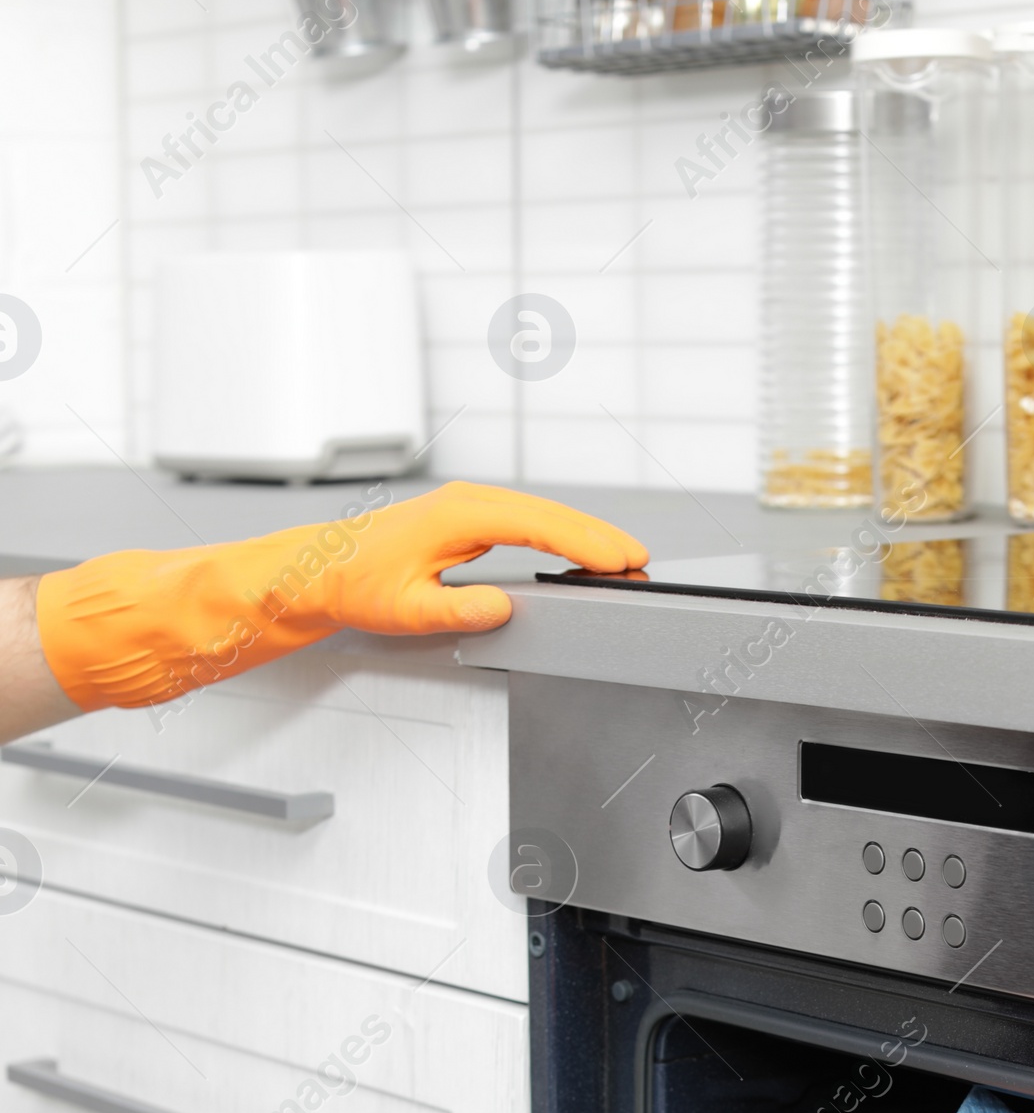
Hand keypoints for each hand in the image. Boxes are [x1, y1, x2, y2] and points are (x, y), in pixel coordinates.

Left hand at [34, 481, 648, 711]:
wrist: (316, 570)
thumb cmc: (351, 582)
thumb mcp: (404, 608)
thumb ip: (457, 610)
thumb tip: (500, 610)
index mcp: (460, 513)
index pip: (540, 525)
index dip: (586, 543)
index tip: (622, 558)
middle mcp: (468, 502)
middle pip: (551, 515)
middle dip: (597, 537)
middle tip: (639, 562)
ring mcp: (469, 508)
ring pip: (542, 517)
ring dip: (583, 537)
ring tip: (622, 561)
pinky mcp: (467, 520)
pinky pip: (528, 524)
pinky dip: (560, 538)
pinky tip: (578, 556)